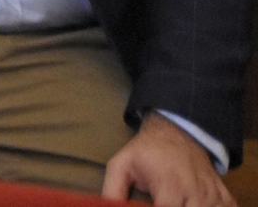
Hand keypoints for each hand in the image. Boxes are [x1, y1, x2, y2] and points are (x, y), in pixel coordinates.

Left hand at [102, 113, 232, 205]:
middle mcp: (197, 193)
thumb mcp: (122, 165)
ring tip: (176, 201)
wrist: (177, 132)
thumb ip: (113, 190)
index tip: (149, 206)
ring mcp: (214, 195)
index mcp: (171, 186)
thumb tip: (106, 206)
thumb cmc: (146, 152)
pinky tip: (193, 203)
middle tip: (159, 201)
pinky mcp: (225, 196)